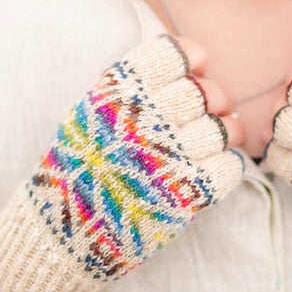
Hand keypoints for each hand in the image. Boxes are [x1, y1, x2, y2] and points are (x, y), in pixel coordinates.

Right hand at [0, 34, 244, 291]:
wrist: (61, 236)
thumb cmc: (80, 170)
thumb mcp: (92, 114)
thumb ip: (136, 87)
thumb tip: (195, 64)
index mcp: (116, 95)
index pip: (173, 54)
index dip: (192, 56)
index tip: (195, 66)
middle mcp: (144, 123)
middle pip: (205, 93)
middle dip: (212, 99)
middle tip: (208, 109)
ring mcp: (168, 161)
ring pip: (225, 130)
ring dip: (226, 134)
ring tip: (215, 141)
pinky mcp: (186, 199)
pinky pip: (230, 168)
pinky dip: (228, 167)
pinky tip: (211, 170)